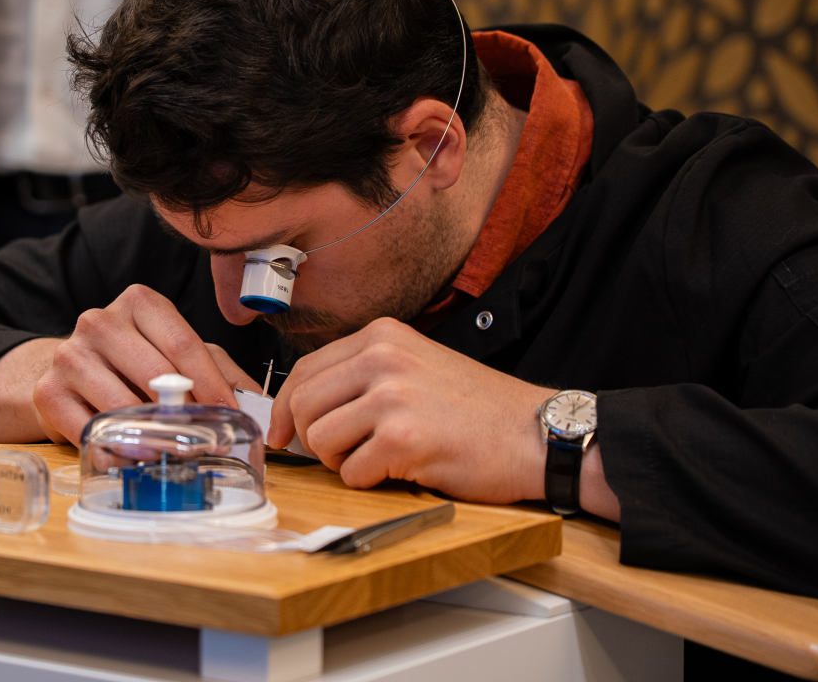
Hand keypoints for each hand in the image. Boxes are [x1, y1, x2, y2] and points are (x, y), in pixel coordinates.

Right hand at [33, 285, 259, 444]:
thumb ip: (221, 372)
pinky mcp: (49, 392)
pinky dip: (116, 451)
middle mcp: (99, 322)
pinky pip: (89, 430)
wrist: (70, 374)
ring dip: (152, 435)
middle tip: (207, 440)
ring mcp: (70, 355)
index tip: (229, 415)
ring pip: (121, 403)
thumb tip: (258, 404)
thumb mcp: (179, 355)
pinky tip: (134, 459)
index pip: (182, 343)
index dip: (210, 384)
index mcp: (139, 304)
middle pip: (155, 372)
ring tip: (174, 453)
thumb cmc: (134, 363)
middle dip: (186, 412)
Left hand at [267, 317, 553, 502]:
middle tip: (338, 454)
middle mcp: (383, 358)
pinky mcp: (403, 438)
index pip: (304, 370)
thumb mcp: (416, 365)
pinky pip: (352, 472)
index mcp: (382, 336)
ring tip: (378, 459)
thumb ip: (363, 376)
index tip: (283, 432)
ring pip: (319, 440)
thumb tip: (301, 407)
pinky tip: (402, 470)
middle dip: (309, 439)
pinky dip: (369, 481)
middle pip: (301, 404)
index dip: (284, 408)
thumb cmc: (479, 409)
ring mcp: (392, 397)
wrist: (534, 433)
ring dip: (340, 462)